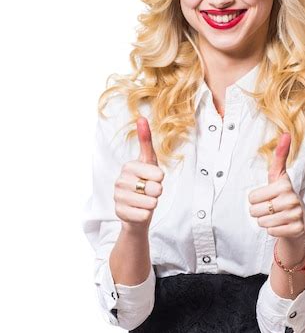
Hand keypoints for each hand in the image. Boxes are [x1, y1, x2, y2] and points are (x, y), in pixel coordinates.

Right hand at [114, 116, 164, 231]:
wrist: (136, 210)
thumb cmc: (145, 182)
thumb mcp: (149, 162)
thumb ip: (146, 141)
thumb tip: (141, 117)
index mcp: (128, 166)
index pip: (159, 174)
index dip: (160, 179)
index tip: (152, 179)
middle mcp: (120, 181)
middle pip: (156, 189)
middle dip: (157, 193)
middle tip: (149, 192)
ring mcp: (118, 197)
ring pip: (151, 203)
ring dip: (152, 204)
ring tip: (143, 201)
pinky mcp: (119, 213)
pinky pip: (144, 215)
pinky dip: (145, 215)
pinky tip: (138, 211)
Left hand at [248, 133, 304, 241]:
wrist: (298, 224)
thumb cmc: (283, 197)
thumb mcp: (278, 177)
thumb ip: (280, 156)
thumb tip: (286, 133)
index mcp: (285, 185)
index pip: (252, 197)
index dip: (255, 199)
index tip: (268, 196)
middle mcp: (292, 198)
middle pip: (254, 210)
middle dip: (259, 212)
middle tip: (271, 209)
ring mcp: (296, 214)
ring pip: (262, 222)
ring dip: (265, 222)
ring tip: (276, 217)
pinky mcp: (297, 229)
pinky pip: (271, 231)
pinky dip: (273, 230)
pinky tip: (281, 225)